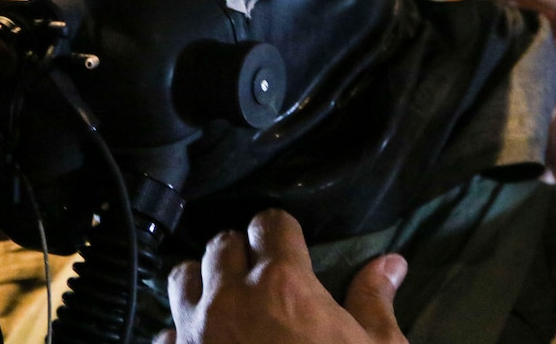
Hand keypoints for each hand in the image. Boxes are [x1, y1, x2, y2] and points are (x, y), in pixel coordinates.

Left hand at [159, 209, 407, 343]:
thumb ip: (374, 300)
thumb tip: (391, 263)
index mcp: (282, 285)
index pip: (269, 223)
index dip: (280, 230)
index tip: (288, 242)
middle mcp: (229, 300)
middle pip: (220, 244)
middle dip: (239, 252)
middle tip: (258, 272)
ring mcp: (195, 334)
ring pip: (181, 279)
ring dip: (202, 282)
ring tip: (223, 298)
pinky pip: (164, 334)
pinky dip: (180, 334)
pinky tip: (201, 343)